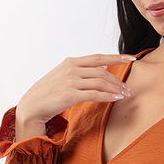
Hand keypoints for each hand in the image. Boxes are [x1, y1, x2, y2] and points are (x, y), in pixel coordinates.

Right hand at [15, 53, 135, 131]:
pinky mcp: (69, 95)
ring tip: (125, 95)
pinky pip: (94, 94)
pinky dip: (108, 96)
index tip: (132, 58)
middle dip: (118, 80)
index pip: (98, 57)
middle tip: (128, 88)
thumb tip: (104, 66)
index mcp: (71, 62)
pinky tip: (116, 98)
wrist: (31, 106)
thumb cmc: (48, 93)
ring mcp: (70, 81)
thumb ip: (82, 70)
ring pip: (100, 82)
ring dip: (115, 89)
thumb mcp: (64, 76)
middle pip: (102, 71)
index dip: (117, 57)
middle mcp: (71, 69)